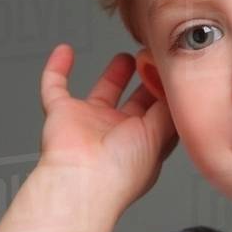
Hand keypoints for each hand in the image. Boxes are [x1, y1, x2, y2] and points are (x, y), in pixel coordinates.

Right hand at [38, 44, 177, 207]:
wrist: (82, 180)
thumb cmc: (121, 171)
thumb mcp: (160, 135)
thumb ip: (168, 107)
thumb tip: (174, 85)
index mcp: (143, 143)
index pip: (161, 114)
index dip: (168, 93)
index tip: (176, 70)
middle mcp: (117, 134)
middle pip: (135, 103)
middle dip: (146, 83)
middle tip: (156, 60)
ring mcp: (89, 123)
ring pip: (103, 93)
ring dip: (114, 74)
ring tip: (129, 56)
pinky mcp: (61, 114)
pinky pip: (54, 86)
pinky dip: (56, 68)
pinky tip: (65, 51)